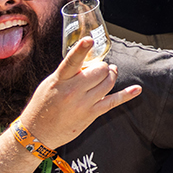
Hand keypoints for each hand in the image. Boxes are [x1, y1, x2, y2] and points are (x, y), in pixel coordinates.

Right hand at [18, 33, 140, 149]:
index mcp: (59, 80)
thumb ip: (68, 73)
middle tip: (100, 69)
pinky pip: (112, 102)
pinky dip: (126, 95)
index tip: (89, 40)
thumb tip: (90, 63)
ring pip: (108, 83)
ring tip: (108, 75)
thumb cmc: (43, 105)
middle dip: (102, 67)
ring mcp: (83, 104)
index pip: (72, 62)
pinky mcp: (91, 115)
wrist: (36, 133)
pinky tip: (137, 89)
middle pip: (99, 71)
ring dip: (110, 76)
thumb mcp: (50, 84)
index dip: (81, 49)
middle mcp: (72, 91)